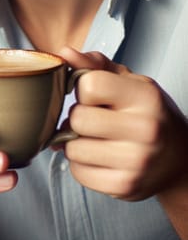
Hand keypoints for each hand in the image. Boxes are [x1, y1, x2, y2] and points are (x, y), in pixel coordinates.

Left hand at [59, 47, 187, 200]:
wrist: (179, 159)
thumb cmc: (146, 114)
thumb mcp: (129, 83)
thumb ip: (94, 65)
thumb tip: (64, 53)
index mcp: (146, 97)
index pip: (89, 85)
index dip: (83, 89)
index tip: (94, 96)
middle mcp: (145, 129)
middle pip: (77, 119)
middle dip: (77, 118)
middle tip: (92, 120)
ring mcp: (136, 161)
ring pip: (72, 148)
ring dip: (75, 143)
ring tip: (94, 140)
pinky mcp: (125, 186)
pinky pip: (77, 172)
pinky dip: (80, 165)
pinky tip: (97, 158)